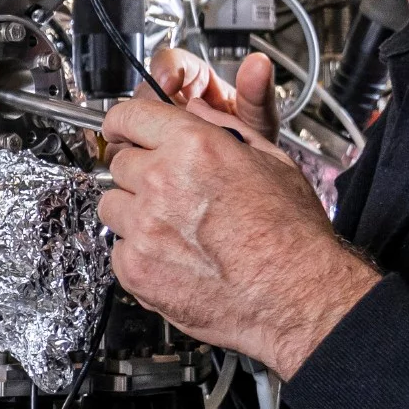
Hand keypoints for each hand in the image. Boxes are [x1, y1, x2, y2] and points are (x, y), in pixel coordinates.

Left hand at [97, 53, 379, 376]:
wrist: (296, 296)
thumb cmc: (292, 235)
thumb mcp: (269, 159)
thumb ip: (220, 128)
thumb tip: (194, 112)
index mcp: (192, 147)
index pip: (127, 116)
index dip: (125, 123)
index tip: (123, 130)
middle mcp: (161, 183)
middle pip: (118, 162)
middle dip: (139, 172)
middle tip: (169, 190)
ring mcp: (144, 228)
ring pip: (111, 206)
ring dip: (133, 211)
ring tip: (173, 226)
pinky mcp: (136, 269)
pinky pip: (117, 249)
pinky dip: (138, 252)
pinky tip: (172, 255)